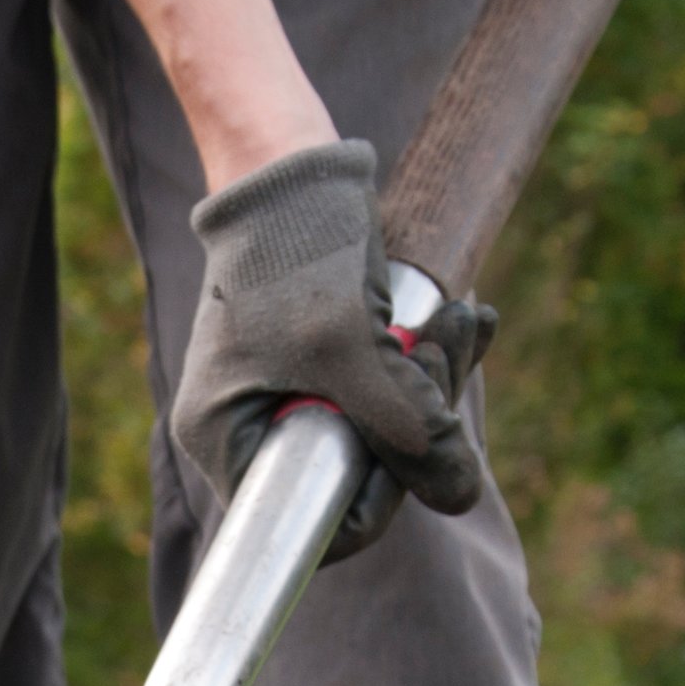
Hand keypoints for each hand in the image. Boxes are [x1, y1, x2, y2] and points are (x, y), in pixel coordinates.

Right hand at [170, 141, 492, 551]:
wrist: (289, 162)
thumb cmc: (298, 251)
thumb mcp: (355, 350)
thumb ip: (409, 430)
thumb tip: (459, 496)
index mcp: (224, 440)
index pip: (311, 523)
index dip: (381, 493)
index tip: (417, 432)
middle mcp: (247, 426)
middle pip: (355, 473)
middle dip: (420, 418)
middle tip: (441, 349)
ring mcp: (282, 393)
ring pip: (381, 428)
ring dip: (432, 379)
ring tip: (458, 321)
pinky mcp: (318, 361)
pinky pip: (384, 387)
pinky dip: (423, 359)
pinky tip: (459, 320)